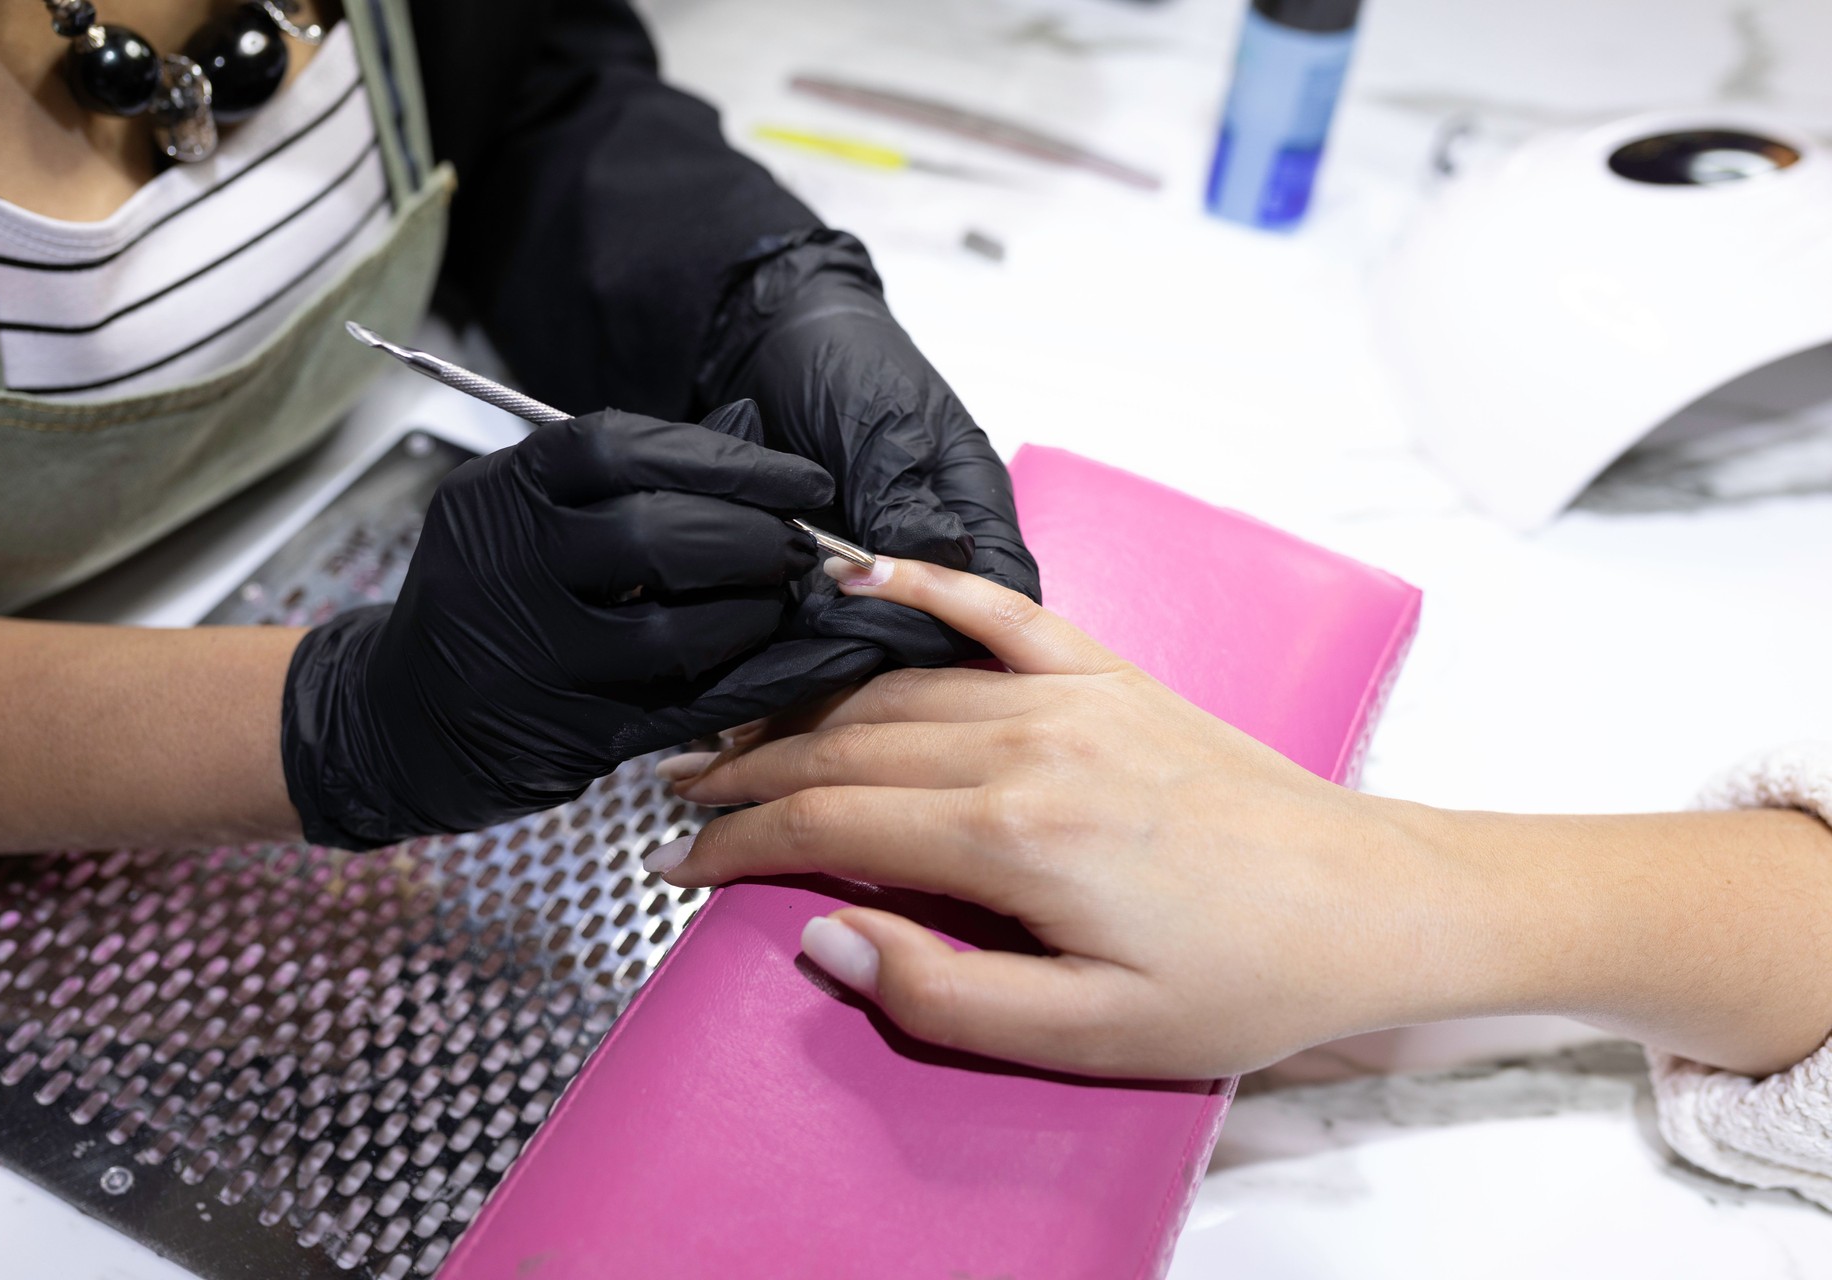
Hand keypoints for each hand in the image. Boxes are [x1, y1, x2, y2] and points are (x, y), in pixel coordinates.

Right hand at [279, 402, 880, 850]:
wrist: (399, 720)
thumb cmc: (489, 596)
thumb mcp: (530, 512)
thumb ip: (633, 471)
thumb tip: (751, 425)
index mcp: (501, 496)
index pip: (619, 448)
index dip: (724, 460)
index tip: (798, 479)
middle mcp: (508, 572)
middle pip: (653, 537)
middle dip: (750, 536)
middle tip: (800, 546)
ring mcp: (536, 661)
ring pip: (674, 634)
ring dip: (754, 613)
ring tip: (786, 600)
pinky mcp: (571, 735)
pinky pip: (690, 706)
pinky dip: (766, 681)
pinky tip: (817, 661)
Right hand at [650, 555, 1479, 1078]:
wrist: (1369, 903)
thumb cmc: (1242, 979)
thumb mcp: (1089, 1035)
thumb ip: (941, 995)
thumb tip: (823, 937)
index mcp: (1012, 837)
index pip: (828, 824)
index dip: (738, 848)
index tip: (683, 869)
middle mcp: (1027, 743)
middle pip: (843, 746)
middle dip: (748, 775)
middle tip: (683, 799)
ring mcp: (1069, 696)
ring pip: (895, 687)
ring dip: (804, 709)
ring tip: (739, 735)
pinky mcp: (1108, 675)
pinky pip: (996, 612)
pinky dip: (921, 586)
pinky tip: (861, 574)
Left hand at [700, 231, 1040, 667]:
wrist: (769, 342)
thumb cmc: (843, 363)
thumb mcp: (882, 425)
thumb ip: (905, 497)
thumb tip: (939, 563)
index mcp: (973, 500)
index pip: (1003, 588)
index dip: (964, 618)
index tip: (897, 617)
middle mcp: (939, 539)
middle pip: (950, 624)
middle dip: (898, 631)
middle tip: (834, 618)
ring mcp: (889, 558)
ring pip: (893, 628)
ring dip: (852, 630)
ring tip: (804, 615)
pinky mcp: (838, 569)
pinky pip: (840, 615)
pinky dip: (816, 621)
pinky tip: (784, 615)